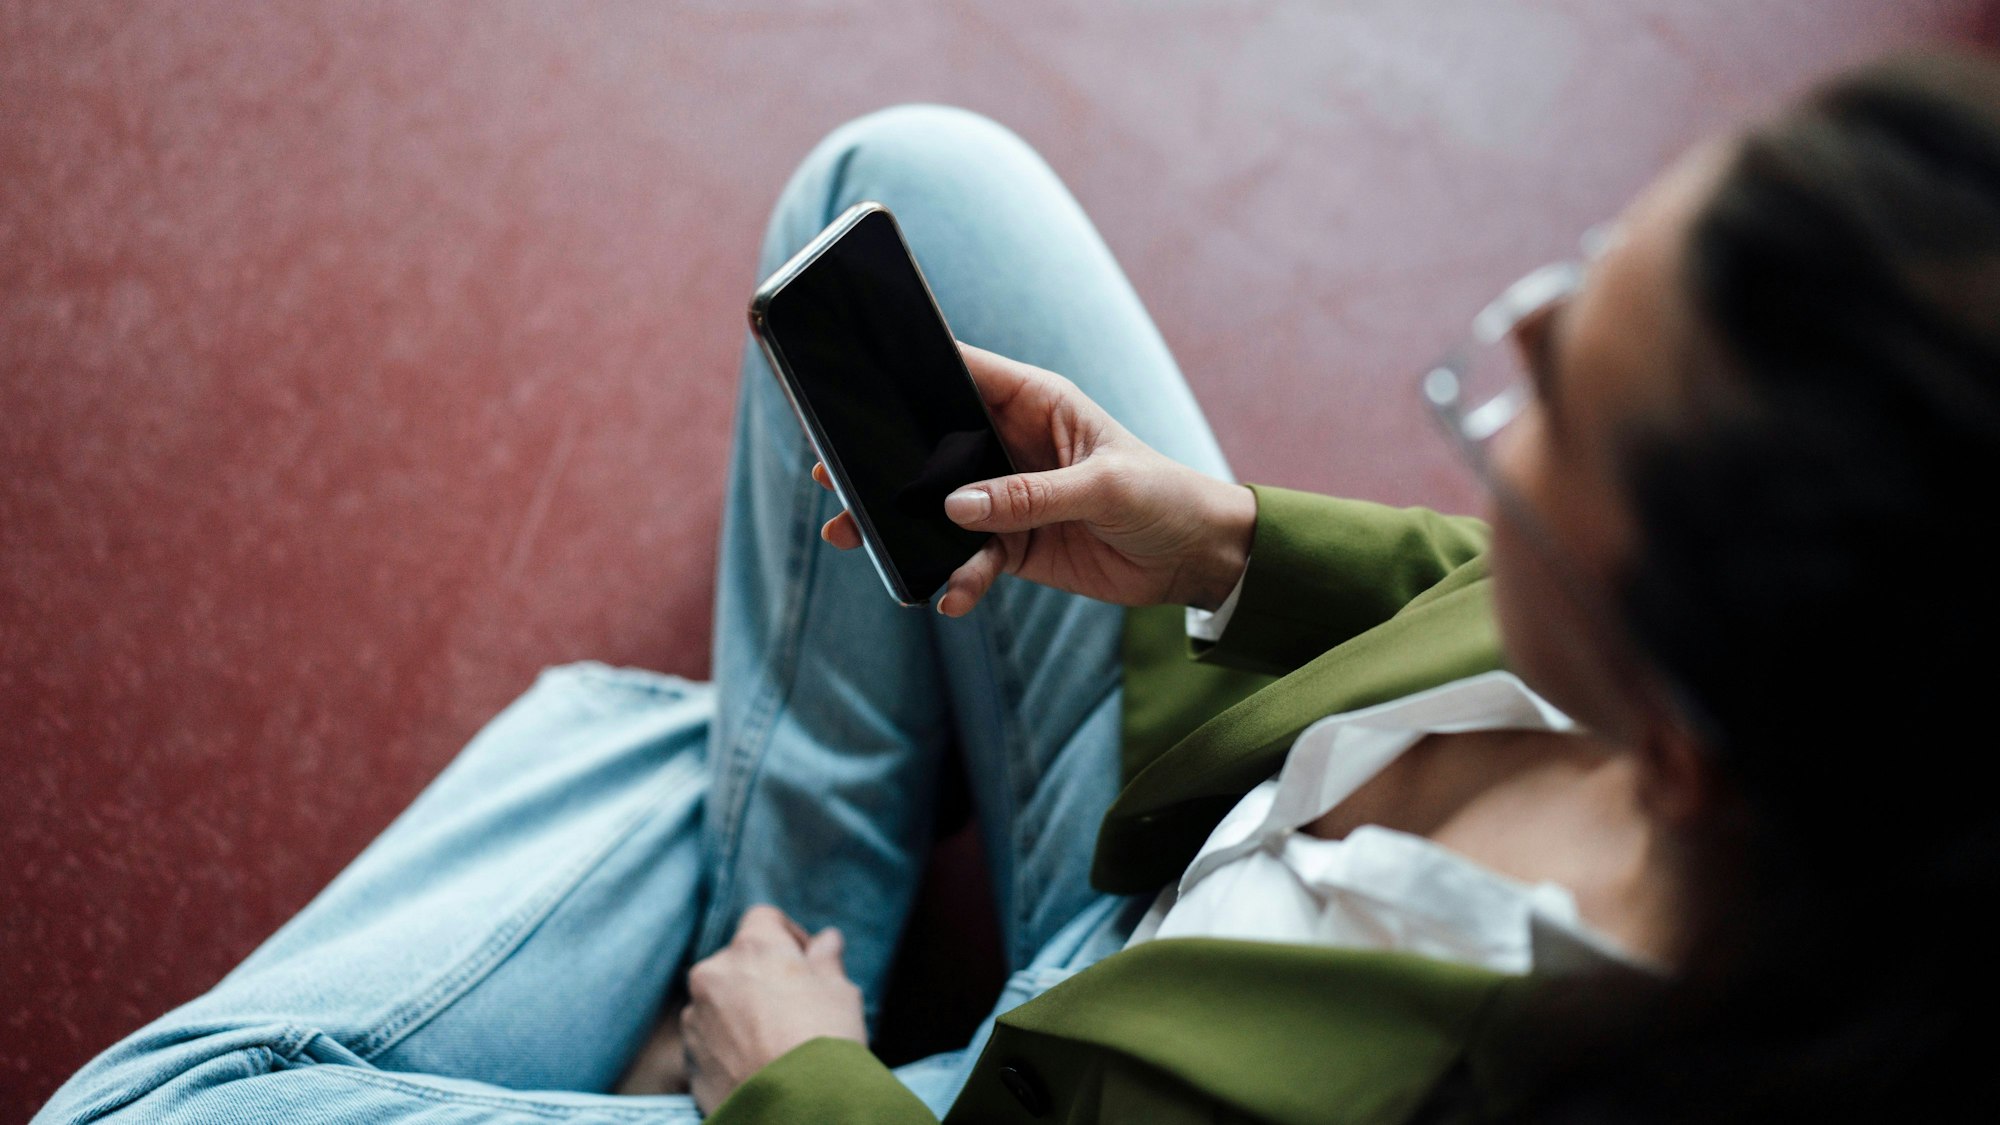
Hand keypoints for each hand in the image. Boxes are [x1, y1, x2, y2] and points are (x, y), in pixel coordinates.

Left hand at [681, 905, 866, 1113]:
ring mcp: (695, 1015)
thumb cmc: (823, 1043)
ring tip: (774, 1042)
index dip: (788, 936)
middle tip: (795, 1006)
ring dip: (741, 1010)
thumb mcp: (840, 993)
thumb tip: (827, 941)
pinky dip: (728, 1043)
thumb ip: (826, 960)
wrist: (793, 1109)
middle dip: (762, 976)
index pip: (764, 918)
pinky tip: (756, 1064)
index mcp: (753, 947)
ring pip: (720, 1000)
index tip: (806, 962)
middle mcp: (714, 972)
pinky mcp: (687, 1056)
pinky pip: (709, 1037)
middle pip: (738, 961)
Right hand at [814, 339, 1254, 615]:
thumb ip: (1029, 496)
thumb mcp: (1103, 488)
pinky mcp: (1015, 544)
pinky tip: (950, 596)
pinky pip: (971, 558)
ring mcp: (1008, 497)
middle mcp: (1012, 444)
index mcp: (1035, 403)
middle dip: (887, 462)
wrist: (1198, 559)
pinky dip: (958, 577)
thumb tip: (956, 506)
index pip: (961, 372)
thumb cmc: (1164, 496)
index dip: (910, 372)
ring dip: (903, 526)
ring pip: (939, 507)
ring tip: (859, 541)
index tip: (858, 382)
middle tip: (833, 477)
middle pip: (933, 445)